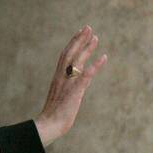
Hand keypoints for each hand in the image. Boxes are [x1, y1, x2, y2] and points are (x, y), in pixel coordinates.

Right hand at [34, 26, 106, 146]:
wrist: (49, 124)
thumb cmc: (54, 114)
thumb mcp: (60, 97)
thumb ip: (65, 88)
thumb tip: (72, 86)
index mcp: (58, 77)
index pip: (65, 55)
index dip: (73, 43)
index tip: (80, 32)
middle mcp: (62, 77)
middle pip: (71, 53)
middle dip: (80, 39)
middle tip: (88, 27)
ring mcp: (68, 83)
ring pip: (77, 60)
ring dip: (87, 48)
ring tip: (95, 37)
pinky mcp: (75, 91)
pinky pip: (87, 75)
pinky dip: (95, 65)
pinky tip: (104, 57)